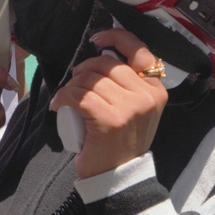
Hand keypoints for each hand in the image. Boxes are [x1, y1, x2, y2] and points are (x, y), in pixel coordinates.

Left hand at [48, 28, 167, 178]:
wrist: (118, 177)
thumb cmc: (120, 142)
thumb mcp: (134, 109)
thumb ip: (128, 84)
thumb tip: (102, 54)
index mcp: (155, 89)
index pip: (138, 50)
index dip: (115, 37)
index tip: (96, 39)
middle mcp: (147, 95)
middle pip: (106, 63)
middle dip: (84, 70)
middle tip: (75, 84)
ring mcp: (130, 107)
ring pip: (89, 79)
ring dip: (71, 86)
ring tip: (68, 99)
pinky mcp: (110, 119)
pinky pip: (79, 95)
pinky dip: (63, 98)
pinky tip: (59, 106)